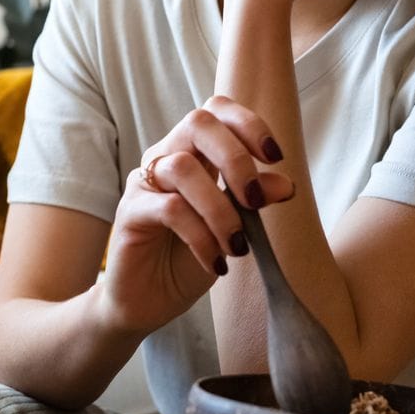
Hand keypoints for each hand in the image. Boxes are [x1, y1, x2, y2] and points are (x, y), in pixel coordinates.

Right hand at [98, 96, 296, 335]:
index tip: (275, 157)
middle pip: (197, 123)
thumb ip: (253, 201)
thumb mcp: (232, 229)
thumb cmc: (188, 259)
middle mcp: (165, 158)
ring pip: (182, 167)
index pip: (216, 110)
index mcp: (192, 153)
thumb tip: (285, 183)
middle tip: (254, 201)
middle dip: (235, 158)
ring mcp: (143, 183)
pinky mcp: (129, 213)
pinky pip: (169, 209)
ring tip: (237, 246)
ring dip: (220, 208)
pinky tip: (215, 262)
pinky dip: (201, 236)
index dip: (248, 123)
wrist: (148, 302)